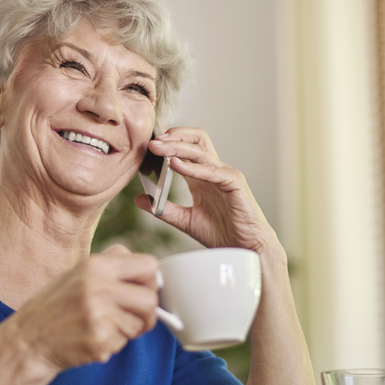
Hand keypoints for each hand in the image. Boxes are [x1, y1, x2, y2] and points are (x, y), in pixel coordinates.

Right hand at [10, 245, 158, 370]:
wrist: (27, 340)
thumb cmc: (56, 306)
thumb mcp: (78, 273)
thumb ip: (112, 265)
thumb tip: (152, 271)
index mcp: (95, 265)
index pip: (148, 265)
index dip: (151, 280)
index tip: (143, 291)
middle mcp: (98, 286)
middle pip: (150, 299)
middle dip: (148, 312)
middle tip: (134, 318)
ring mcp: (98, 315)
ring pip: (140, 323)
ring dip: (129, 330)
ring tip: (105, 327)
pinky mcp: (98, 340)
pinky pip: (124, 342)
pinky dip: (114, 343)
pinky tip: (93, 338)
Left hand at [135, 128, 277, 253]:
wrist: (244, 249)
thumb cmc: (222, 234)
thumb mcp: (185, 220)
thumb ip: (164, 209)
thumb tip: (139, 199)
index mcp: (201, 177)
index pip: (185, 148)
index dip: (168, 140)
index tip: (148, 140)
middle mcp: (213, 171)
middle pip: (196, 140)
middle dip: (174, 135)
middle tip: (152, 140)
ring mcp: (225, 175)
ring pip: (201, 151)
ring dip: (178, 147)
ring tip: (158, 148)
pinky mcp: (234, 183)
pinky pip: (212, 171)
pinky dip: (193, 167)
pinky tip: (175, 165)